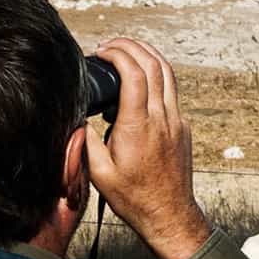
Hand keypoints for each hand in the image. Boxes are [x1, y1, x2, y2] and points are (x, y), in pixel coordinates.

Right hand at [85, 38, 210, 258]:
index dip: (118, 54)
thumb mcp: (99, 172)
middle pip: (154, 64)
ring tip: (126, 51)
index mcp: (138, 126)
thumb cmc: (133, 197)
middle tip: (111, 45)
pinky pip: (171, 91)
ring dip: (147, 55)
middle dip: (131, 46)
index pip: (134, 73)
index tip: (101, 51)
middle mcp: (161, 118)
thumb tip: (77, 116)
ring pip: (168, 73)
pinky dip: (156, 75)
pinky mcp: (182, 127)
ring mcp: (176, 121)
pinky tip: (140, 80)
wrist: (168, 214)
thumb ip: (86, 140)